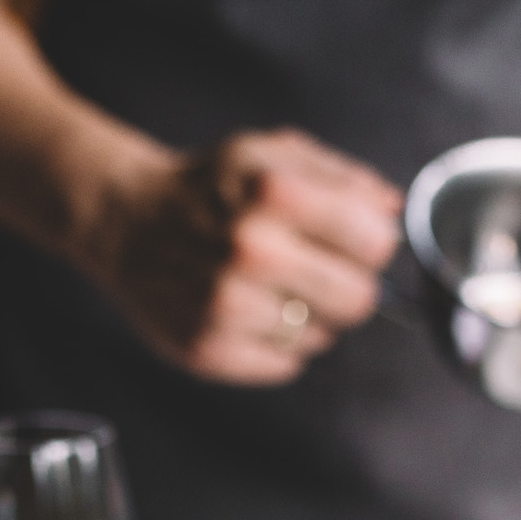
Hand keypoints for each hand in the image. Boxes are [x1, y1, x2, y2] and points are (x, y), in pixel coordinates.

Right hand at [94, 128, 401, 383]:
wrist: (127, 223)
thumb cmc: (208, 190)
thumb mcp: (272, 155)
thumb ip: (343, 179)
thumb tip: (392, 211)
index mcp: (274, 193)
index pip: (376, 244)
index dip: (369, 244)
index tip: (352, 242)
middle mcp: (251, 251)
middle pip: (358, 301)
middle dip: (346, 287)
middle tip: (312, 271)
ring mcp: (228, 306)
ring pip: (322, 337)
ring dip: (305, 316)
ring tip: (265, 288)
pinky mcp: (211, 350)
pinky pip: (286, 365)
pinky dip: (275, 344)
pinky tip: (245, 313)